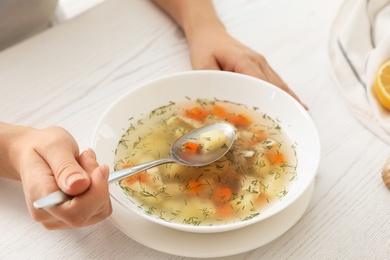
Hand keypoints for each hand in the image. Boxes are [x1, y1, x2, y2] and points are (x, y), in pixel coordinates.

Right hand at [2, 124, 111, 228]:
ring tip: (85, 164)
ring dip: (100, 185)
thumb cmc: (40, 148)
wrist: (32, 153)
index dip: (95, 193)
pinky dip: (100, 189)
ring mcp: (61, 217)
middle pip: (92, 212)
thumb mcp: (54, 147)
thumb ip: (67, 168)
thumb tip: (80, 185)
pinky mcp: (73, 214)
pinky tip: (87, 174)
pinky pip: (99, 207)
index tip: (100, 169)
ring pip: (99, 210)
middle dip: (99, 184)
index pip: (75, 213)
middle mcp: (50, 215)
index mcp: (42, 200)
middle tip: (87, 159)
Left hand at [187, 25, 307, 108]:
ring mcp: (262, 63)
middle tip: (293, 120)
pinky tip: (296, 103)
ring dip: (288, 98)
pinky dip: (285, 93)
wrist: (210, 34)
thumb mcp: (202, 65)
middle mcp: (257, 61)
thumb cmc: (206, 49)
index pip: (259, 83)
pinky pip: (276, 81)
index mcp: (243, 61)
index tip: (275, 115)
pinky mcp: (262, 66)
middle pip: (274, 84)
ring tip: (300, 114)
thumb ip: (213, 83)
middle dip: (283, 102)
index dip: (267, 99)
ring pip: (279, 83)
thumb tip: (220, 102)